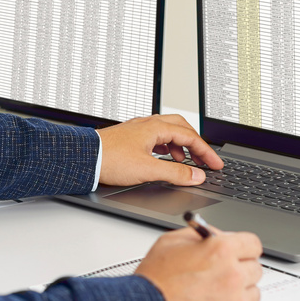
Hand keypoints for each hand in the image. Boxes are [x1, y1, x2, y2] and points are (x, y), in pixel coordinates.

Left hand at [97, 114, 224, 186]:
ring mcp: (138, 130)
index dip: (206, 151)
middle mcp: (147, 125)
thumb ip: (175, 173)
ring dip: (180, 145)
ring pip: (167, 132)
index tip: (216, 164)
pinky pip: (155, 138)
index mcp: (155, 128)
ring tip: (184, 162)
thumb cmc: (109, 160)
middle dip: (196, 144)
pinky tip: (163, 158)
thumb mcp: (148, 170)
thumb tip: (196, 175)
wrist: (83, 159)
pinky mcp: (130, 138)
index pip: (190, 136)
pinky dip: (166, 147)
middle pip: (181, 127)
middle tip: (204, 159)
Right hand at [135, 225, 262, 300]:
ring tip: (215, 295)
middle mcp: (233, 276)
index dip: (244, 248)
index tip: (240, 253)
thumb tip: (216, 236)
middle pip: (255, 269)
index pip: (253, 244)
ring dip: (239, 293)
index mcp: (221, 251)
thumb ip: (200, 236)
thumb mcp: (170, 243)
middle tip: (223, 275)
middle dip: (241, 270)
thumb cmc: (153, 283)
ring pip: (252, 294)